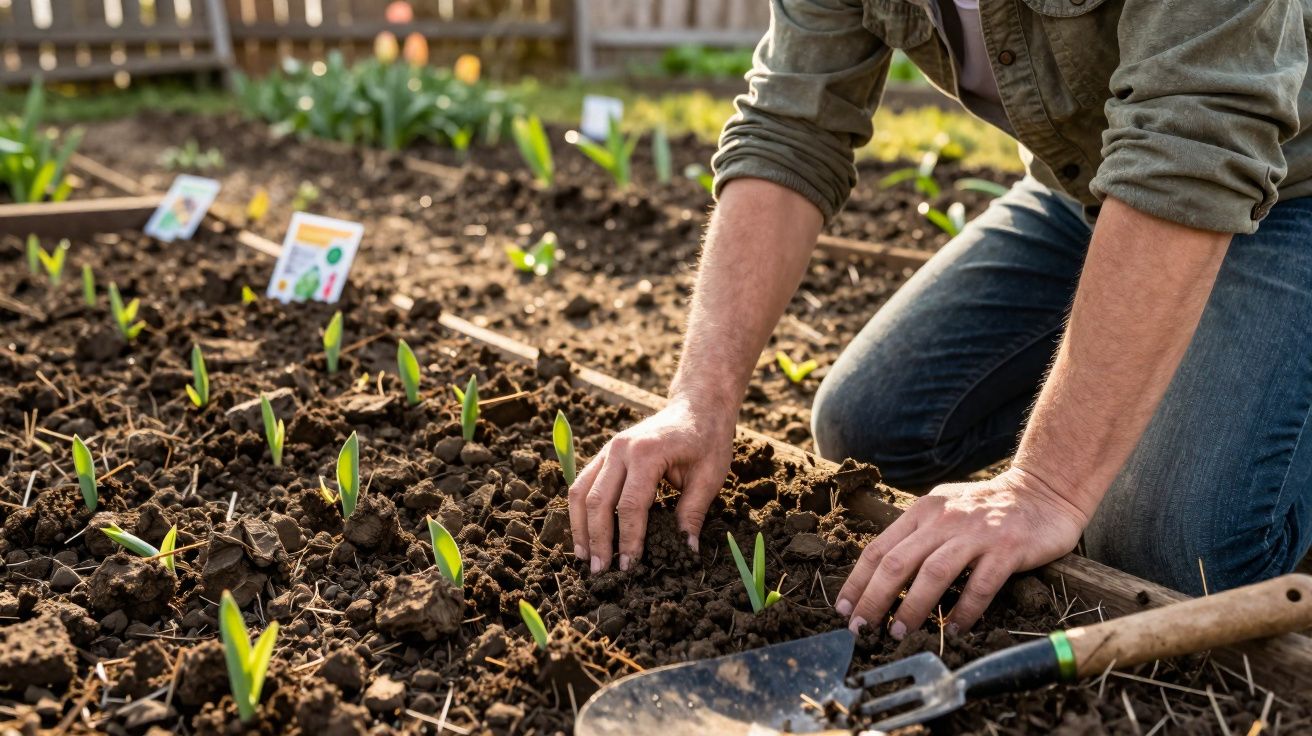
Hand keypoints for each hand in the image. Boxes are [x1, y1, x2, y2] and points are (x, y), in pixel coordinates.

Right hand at [569, 395, 735, 572]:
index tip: (629, 567)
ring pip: (580, 491)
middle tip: (599, 571)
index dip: (629, 539)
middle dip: (598, 540)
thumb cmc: (707, 440)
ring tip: (584, 557)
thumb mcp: (709, 477)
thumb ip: (692, 514)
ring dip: (580, 527)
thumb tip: (685, 551)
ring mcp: (609, 448)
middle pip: (598, 501)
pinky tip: (585, 534)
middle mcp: (621, 449)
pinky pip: (583, 483)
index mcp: (648, 453)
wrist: (697, 406)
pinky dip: (580, 511)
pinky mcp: (605, 453)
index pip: (631, 505)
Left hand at [836, 468, 1087, 637]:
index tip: (844, 609)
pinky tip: (952, 630)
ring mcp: (976, 533)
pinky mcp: (1008, 548)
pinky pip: (980, 585)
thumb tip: (882, 574)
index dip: (858, 581)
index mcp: (923, 511)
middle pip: (898, 563)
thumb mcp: (944, 510)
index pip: (879, 548)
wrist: (1043, 492)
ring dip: (912, 607)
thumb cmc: (987, 508)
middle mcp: (944, 519)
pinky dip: (964, 611)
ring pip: (934, 574)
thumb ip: (917, 535)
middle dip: (874, 600)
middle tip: (862, 629)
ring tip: (899, 634)